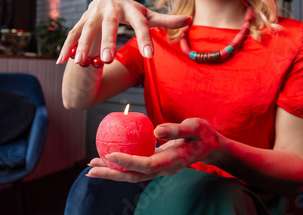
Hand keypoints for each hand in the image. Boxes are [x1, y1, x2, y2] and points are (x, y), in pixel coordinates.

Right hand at [56, 0, 190, 64]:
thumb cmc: (131, 11)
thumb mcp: (147, 15)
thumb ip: (165, 19)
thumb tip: (189, 19)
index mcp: (130, 7)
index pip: (140, 23)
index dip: (145, 39)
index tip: (149, 56)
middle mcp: (110, 7)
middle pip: (109, 24)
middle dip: (107, 40)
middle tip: (109, 59)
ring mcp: (93, 13)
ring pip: (87, 28)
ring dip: (83, 44)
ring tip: (81, 61)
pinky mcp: (80, 20)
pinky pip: (72, 34)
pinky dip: (67, 47)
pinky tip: (63, 62)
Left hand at [86, 118, 223, 182]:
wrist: (211, 147)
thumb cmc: (204, 134)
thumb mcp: (196, 126)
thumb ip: (177, 129)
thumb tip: (155, 130)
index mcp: (173, 160)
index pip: (146, 165)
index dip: (127, 162)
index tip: (110, 155)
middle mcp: (164, 168)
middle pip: (134, 176)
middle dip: (111, 174)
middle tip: (90, 169)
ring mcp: (159, 168)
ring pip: (132, 174)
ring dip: (112, 171)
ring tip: (91, 165)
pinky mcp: (156, 163)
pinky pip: (136, 166)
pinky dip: (121, 163)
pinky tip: (108, 155)